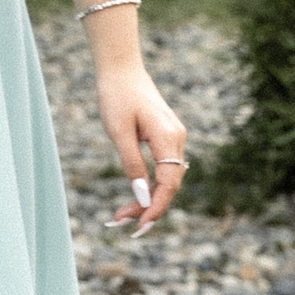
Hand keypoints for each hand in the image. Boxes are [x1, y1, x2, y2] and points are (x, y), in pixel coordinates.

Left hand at [98, 65, 189, 237]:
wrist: (121, 68)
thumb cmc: (117, 96)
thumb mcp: (119, 132)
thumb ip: (132, 165)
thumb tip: (142, 198)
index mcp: (169, 137)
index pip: (168, 183)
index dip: (155, 207)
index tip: (138, 226)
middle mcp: (177, 139)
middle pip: (169, 184)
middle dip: (148, 207)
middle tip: (119, 221)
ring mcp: (174, 138)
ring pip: (166, 178)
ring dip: (147, 198)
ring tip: (122, 214)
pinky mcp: (166, 137)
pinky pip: (163, 168)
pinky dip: (150, 184)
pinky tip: (135, 196)